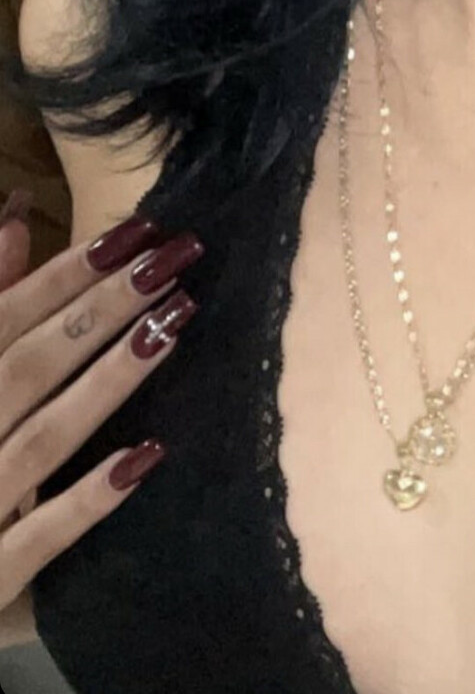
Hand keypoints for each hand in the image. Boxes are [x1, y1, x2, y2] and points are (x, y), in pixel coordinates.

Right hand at [0, 195, 201, 611]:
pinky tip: (147, 454)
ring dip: (107, 381)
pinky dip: (90, 497)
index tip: (137, 230)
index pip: (1, 319)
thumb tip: (14, 219)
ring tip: (173, 324)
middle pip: (29, 367)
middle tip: (174, 258)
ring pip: (43, 439)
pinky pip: (41, 538)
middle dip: (102, 308)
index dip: (66, 272)